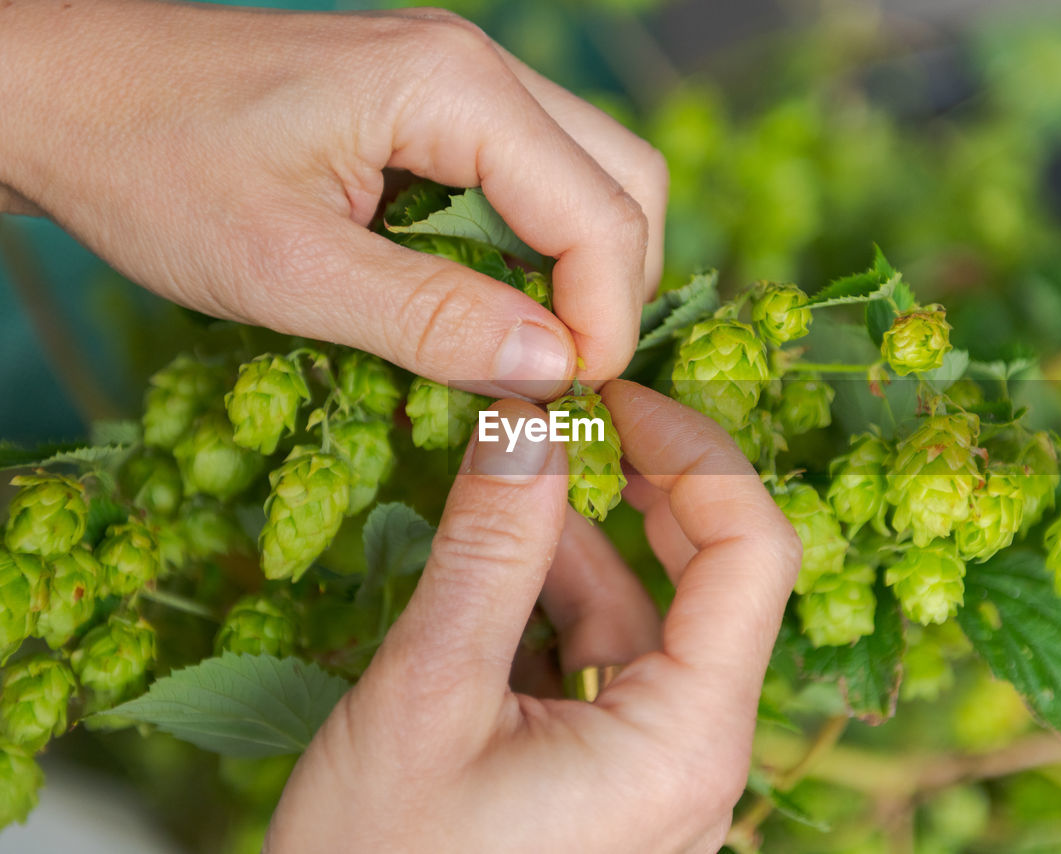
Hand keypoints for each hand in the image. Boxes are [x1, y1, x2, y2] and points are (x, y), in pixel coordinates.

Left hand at [0, 1, 667, 394]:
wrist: (65, 94)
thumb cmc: (151, 167)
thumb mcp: (288, 270)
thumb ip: (431, 320)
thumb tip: (554, 367)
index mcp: (452, 89)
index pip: (601, 213)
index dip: (603, 324)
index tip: (562, 401)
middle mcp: (476, 66)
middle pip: (625, 182)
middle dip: (614, 292)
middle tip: (560, 378)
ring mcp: (459, 78)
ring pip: (593, 175)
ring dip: (584, 271)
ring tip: (528, 348)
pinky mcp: (435, 104)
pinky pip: (536, 175)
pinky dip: (540, 249)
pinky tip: (490, 301)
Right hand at [266, 381, 800, 852]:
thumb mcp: (427, 696)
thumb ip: (487, 550)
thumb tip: (526, 418)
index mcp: (685, 740)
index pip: (754, 552)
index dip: (696, 453)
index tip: (614, 397)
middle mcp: (695, 757)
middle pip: (714, 579)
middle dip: (646, 485)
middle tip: (571, 415)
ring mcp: (657, 773)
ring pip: (645, 619)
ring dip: (580, 544)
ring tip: (504, 483)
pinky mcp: (613, 782)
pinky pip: (605, 667)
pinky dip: (555, 607)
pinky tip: (495, 569)